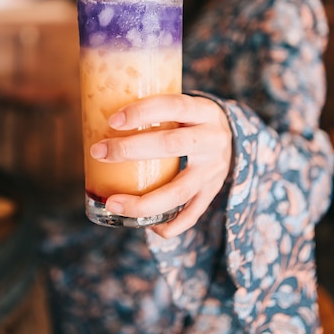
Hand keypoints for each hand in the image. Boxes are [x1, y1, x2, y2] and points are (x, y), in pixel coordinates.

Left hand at [90, 94, 232, 236]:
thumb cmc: (192, 119)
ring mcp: (214, 171)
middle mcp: (212, 140)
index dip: (143, 112)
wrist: (234, 138)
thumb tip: (99, 113)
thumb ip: (154, 110)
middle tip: (99, 152)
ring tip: (112, 203)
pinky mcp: (212, 193)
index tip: (113, 120)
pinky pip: (191, 215)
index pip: (175, 106)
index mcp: (204, 112)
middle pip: (171, 146)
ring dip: (143, 201)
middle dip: (130, 150)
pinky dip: (169, 224)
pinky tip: (148, 227)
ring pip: (179, 191)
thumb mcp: (184, 107)